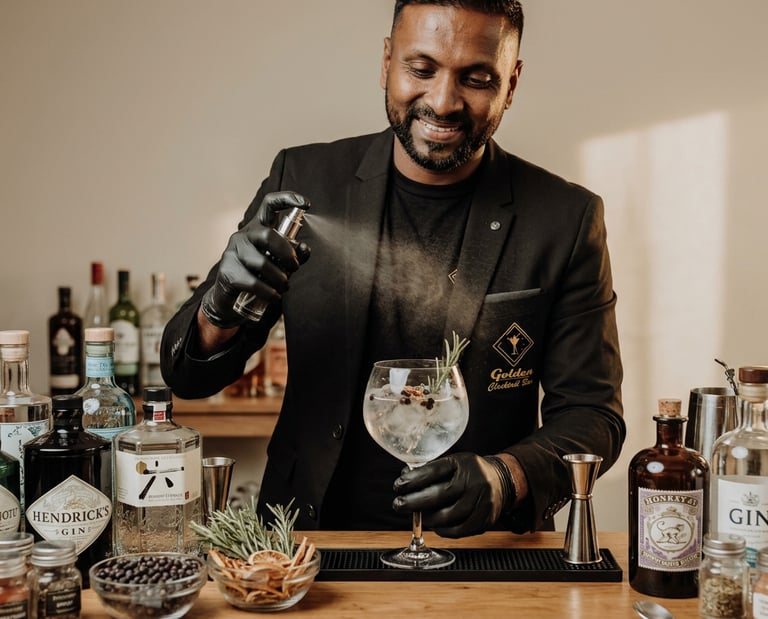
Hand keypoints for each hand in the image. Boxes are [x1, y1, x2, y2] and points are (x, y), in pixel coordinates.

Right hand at [200, 191, 310, 328]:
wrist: (230, 298)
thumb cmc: (258, 276)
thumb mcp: (279, 264)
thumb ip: (293, 255)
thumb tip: (304, 248)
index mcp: (258, 228)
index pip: (270, 204)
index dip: (287, 199)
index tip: (305, 203)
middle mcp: (244, 235)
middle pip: (268, 236)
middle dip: (287, 254)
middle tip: (294, 267)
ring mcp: (232, 252)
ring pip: (262, 263)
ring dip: (280, 279)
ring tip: (284, 287)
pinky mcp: (227, 271)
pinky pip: (253, 282)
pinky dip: (269, 292)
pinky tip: (274, 296)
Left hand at [392, 453, 507, 537]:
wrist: (502, 481)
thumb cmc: (471, 472)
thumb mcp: (454, 462)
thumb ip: (432, 471)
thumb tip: (405, 481)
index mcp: (464, 464)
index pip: (433, 471)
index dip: (413, 480)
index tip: (398, 486)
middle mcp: (475, 482)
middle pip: (439, 496)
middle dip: (414, 502)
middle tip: (399, 504)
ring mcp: (482, 502)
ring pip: (448, 517)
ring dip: (427, 518)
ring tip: (418, 515)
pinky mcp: (485, 520)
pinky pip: (459, 531)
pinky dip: (443, 530)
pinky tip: (435, 525)